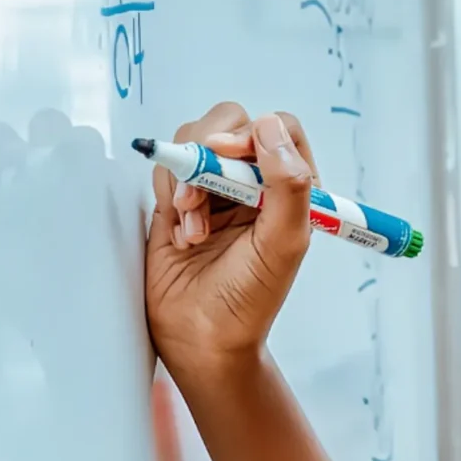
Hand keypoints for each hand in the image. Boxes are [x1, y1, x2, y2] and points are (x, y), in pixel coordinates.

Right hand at [145, 102, 319, 377]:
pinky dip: (170, 194)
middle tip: (200, 193)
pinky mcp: (178, 200)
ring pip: (194, 141)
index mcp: (291, 188)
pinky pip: (169, 167)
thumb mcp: (284, 243)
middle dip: (210, 153)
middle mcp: (254, 182)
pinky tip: (184, 235)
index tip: (231, 155)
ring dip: (189, 181)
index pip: (279, 130)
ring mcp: (214, 188)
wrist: (201, 337)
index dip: (255, 132)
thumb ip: (289, 184)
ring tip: (195, 228)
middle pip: (231, 123)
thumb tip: (270, 127)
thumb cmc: (249, 300)